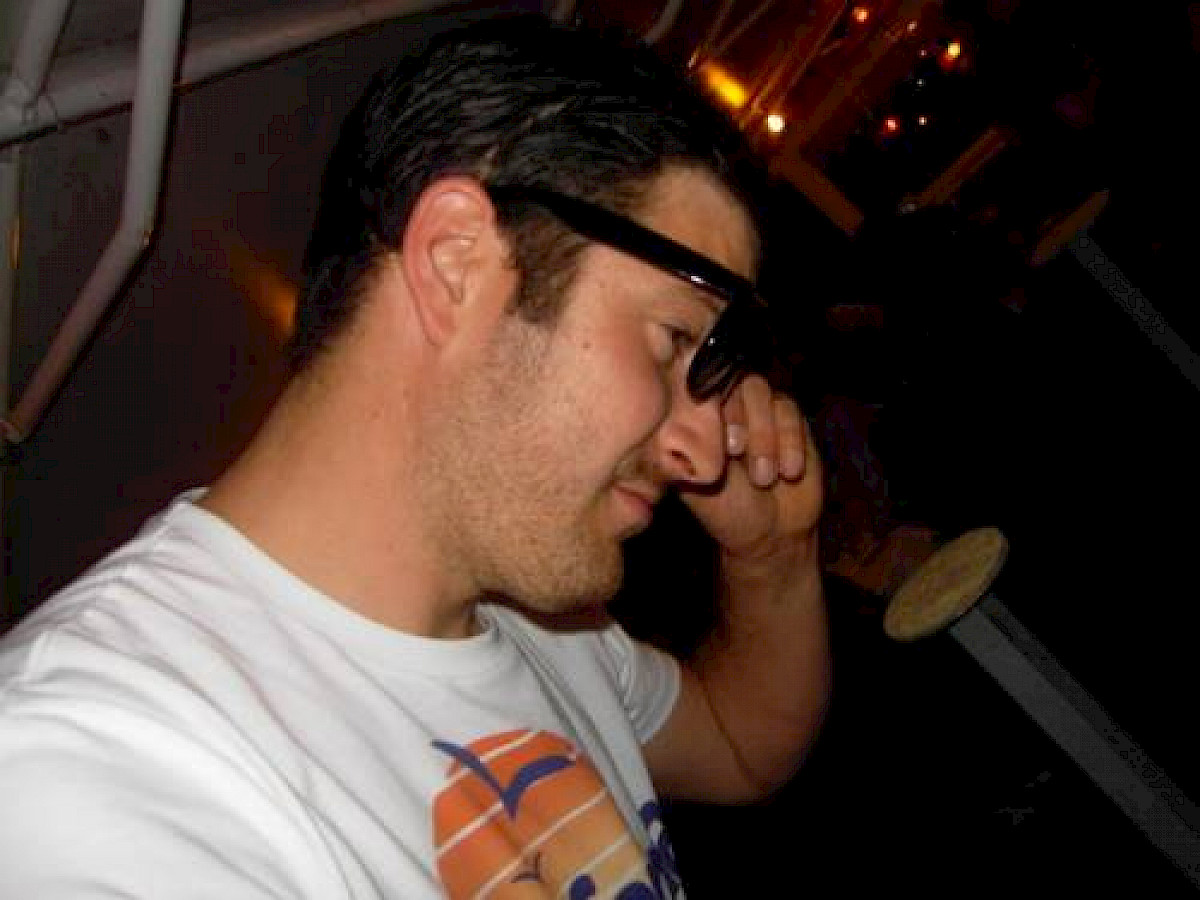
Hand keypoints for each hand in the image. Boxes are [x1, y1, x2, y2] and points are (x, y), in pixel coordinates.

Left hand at [679, 375, 822, 570]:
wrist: (769, 533)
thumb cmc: (724, 509)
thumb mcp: (693, 482)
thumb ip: (680, 449)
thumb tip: (667, 421)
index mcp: (698, 417)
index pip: (696, 381)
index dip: (706, 399)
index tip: (712, 435)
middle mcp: (727, 405)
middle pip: (731, 380)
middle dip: (738, 419)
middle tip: (736, 452)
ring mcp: (759, 409)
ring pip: (761, 391)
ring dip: (764, 434)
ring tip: (762, 477)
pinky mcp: (790, 420)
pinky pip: (790, 410)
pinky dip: (790, 441)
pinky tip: (788, 472)